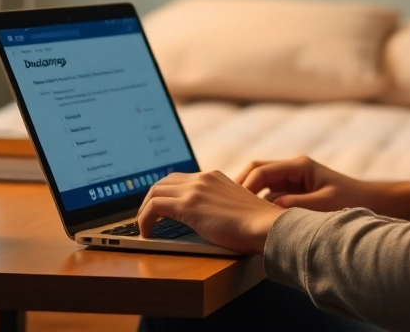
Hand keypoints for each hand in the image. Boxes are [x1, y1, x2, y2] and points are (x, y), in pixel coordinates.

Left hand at [137, 171, 282, 253]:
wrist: (265, 226)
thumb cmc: (256, 226)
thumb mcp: (234, 208)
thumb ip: (219, 206)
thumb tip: (207, 219)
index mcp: (214, 177)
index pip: (180, 179)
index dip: (166, 193)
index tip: (160, 208)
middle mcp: (203, 178)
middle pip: (163, 181)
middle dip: (150, 199)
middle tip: (147, 218)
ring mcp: (195, 189)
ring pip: (154, 191)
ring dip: (144, 210)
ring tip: (145, 227)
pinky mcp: (188, 205)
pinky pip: (153, 207)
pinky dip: (144, 219)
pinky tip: (147, 233)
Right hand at [236, 156, 409, 219]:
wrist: (372, 202)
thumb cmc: (350, 201)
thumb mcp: (322, 206)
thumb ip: (294, 206)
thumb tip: (268, 209)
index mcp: (299, 166)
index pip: (261, 170)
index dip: (245, 185)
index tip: (235, 203)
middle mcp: (293, 169)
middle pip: (257, 171)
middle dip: (240, 186)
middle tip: (227, 205)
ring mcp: (293, 179)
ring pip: (262, 183)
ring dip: (249, 196)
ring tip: (235, 213)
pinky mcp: (295, 191)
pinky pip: (270, 193)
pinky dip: (260, 203)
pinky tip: (253, 219)